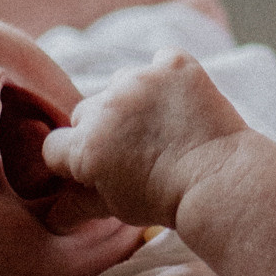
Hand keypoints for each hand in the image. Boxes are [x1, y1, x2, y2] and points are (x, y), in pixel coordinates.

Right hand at [40, 54, 247, 227]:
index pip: (56, 145)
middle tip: (134, 149)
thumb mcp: (117, 208)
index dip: (74, 159)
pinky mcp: (174, 65)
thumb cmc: (168, 200)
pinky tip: (183, 103)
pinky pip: (163, 60)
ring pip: (121, 82)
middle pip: (86, 111)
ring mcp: (141, 80)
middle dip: (103, 127)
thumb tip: (54, 215)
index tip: (97, 167)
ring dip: (134, 98)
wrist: (221, 181)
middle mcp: (107, 106)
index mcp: (86, 145)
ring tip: (163, 126)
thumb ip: (79, 205)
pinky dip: (170, 77)